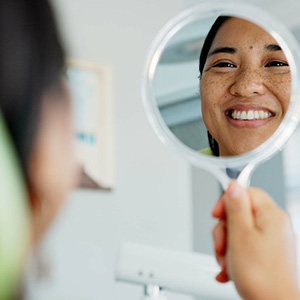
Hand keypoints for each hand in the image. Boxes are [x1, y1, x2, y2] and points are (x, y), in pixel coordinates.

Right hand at [212, 182, 299, 299]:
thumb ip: (236, 206)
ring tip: (227, 263)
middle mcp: (273, 225)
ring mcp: (270, 240)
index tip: (217, 216)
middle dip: (224, 231)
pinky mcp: (264, 253)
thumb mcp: (240, 235)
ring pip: (237, 231)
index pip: (245, 192)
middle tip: (223, 246)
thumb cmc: (261, 277)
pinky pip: (243, 245)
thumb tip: (234, 185)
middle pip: (238, 213)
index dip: (227, 202)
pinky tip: (229, 270)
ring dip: (226, 247)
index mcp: (271, 215)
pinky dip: (232, 255)